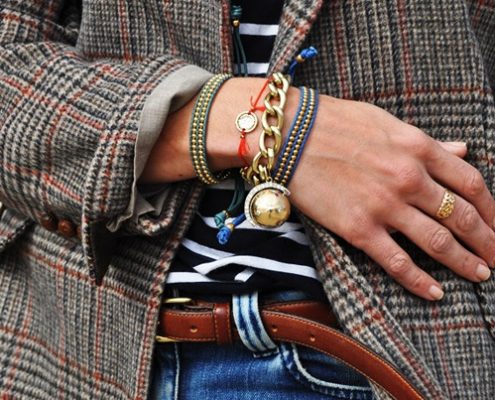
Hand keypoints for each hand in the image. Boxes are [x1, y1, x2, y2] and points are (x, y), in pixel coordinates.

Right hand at [289, 95, 494, 300]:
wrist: (289, 135)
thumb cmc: (335, 123)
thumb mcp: (386, 123)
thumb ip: (427, 142)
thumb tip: (462, 151)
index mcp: (417, 148)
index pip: (470, 183)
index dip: (491, 209)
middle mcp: (408, 178)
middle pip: (461, 216)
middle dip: (487, 240)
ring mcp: (384, 205)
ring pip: (437, 242)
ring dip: (464, 262)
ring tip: (480, 275)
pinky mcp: (358, 228)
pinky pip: (397, 261)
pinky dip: (420, 281)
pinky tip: (436, 293)